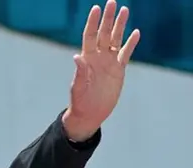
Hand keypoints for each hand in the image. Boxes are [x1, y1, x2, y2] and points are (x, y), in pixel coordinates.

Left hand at [62, 0, 139, 141]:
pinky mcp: (118, 69)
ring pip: (115, 39)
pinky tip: (135, 33)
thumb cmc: (80, 101)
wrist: (90, 113)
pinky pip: (125, 53)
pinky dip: (131, 43)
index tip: (95, 9)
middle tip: (112, 2)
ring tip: (125, 10)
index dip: (92, 22)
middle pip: (103, 33)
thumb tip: (77, 57)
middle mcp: (98, 57)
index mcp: (86, 59)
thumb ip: (79, 72)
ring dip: (120, 25)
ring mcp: (108, 62)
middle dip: (108, 18)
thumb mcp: (78, 87)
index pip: (89, 36)